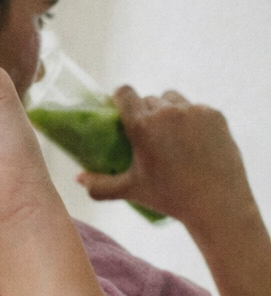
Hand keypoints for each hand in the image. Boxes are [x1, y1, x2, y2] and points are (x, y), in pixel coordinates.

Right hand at [77, 87, 253, 233]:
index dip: (121, 98)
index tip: (122, 111)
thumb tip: (78, 179)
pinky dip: (192, 119)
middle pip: (148, 99)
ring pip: (173, 99)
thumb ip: (99, 185)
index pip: (125, 92)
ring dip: (168, 111)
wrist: (217, 204)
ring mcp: (194, 111)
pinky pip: (197, 108)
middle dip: (145, 111)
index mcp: (142, 126)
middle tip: (148, 134)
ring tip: (171, 134)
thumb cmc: (169, 197)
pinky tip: (193, 140)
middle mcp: (167, 112)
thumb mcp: (130, 191)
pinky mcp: (215, 115)